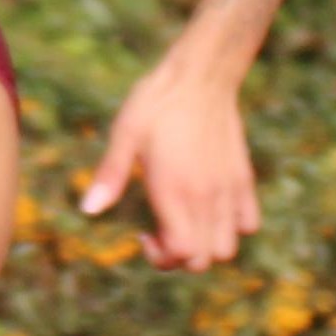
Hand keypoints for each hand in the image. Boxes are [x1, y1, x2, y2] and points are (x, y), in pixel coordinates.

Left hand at [80, 50, 260, 270]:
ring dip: (205, 247)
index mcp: (175, 190)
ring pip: (227, 249)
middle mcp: (206, 196)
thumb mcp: (125, 134)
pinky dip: (232, 228)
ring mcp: (228, 189)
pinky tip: (210, 208)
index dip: (160, 257)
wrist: (202, 74)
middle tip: (160, 231)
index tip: (143, 234)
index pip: (181, 254)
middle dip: (178, 258)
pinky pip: (249, 223)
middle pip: (203, 260)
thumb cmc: (157, 102)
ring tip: (185, 222)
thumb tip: (87, 211)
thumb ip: (109, 176)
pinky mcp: (243, 179)